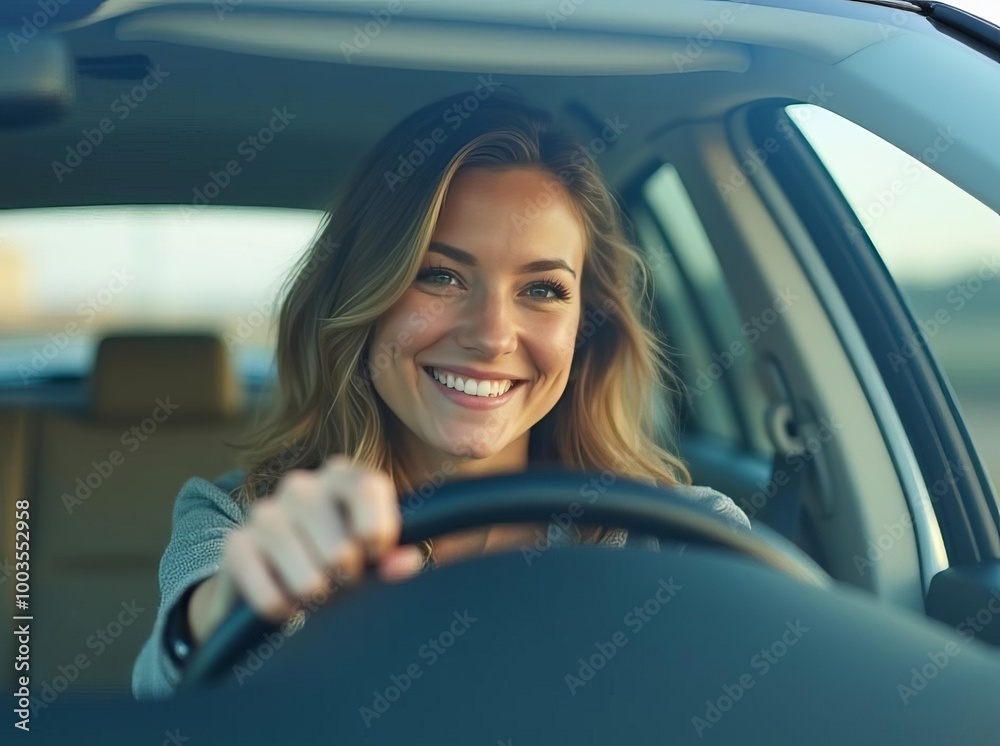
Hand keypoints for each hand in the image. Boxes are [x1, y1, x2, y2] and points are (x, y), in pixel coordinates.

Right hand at [202, 455, 423, 631]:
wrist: (271, 584)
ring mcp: (264, 512)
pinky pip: (269, 592)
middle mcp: (300, 486)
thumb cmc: (336, 562)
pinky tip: (287, 607)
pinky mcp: (235, 545)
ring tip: (316, 593)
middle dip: (346, 576)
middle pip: (339, 544)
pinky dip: (282, 609)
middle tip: (343, 581)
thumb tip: (406, 562)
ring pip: (306, 573)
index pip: (367, 487)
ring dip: (315, 595)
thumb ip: (395, 558)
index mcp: (341, 476)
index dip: (378, 530)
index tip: (377, 555)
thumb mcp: (371, 557)